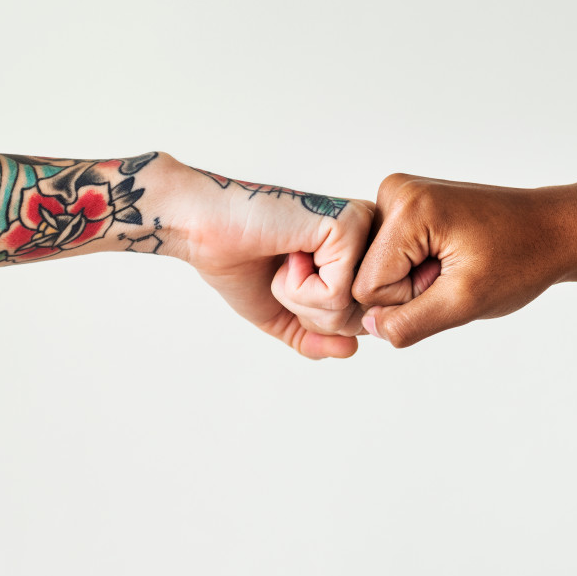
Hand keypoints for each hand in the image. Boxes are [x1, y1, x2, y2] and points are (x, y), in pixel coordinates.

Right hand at [160, 159, 373, 358]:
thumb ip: (319, 337)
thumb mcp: (285, 315)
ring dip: (300, 300)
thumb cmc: (241, 264)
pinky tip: (288, 253)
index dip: (315, 320)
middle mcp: (371, 239)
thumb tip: (352, 349)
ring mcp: (365, 230)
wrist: (205, 231)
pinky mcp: (351, 226)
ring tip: (285, 260)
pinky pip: (336, 294)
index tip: (289, 281)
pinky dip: (298, 287)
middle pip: (358, 322)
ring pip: (348, 312)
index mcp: (360, 256)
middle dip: (308, 314)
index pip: (360, 322)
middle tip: (283, 272)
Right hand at [351, 174, 573, 346]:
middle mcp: (395, 190)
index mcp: (407, 208)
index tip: (449, 280)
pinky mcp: (407, 204)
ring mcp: (399, 194)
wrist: (553, 229)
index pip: (367, 286)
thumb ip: (410, 322)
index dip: (408, 299)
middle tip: (456, 272)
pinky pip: (391, 255)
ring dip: (415, 278)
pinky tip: (450, 257)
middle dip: (411, 287)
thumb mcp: (466, 302)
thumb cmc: (521, 258)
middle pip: (369, 273)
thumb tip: (368, 327)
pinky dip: (418, 266)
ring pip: (379, 266)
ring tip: (456, 263)